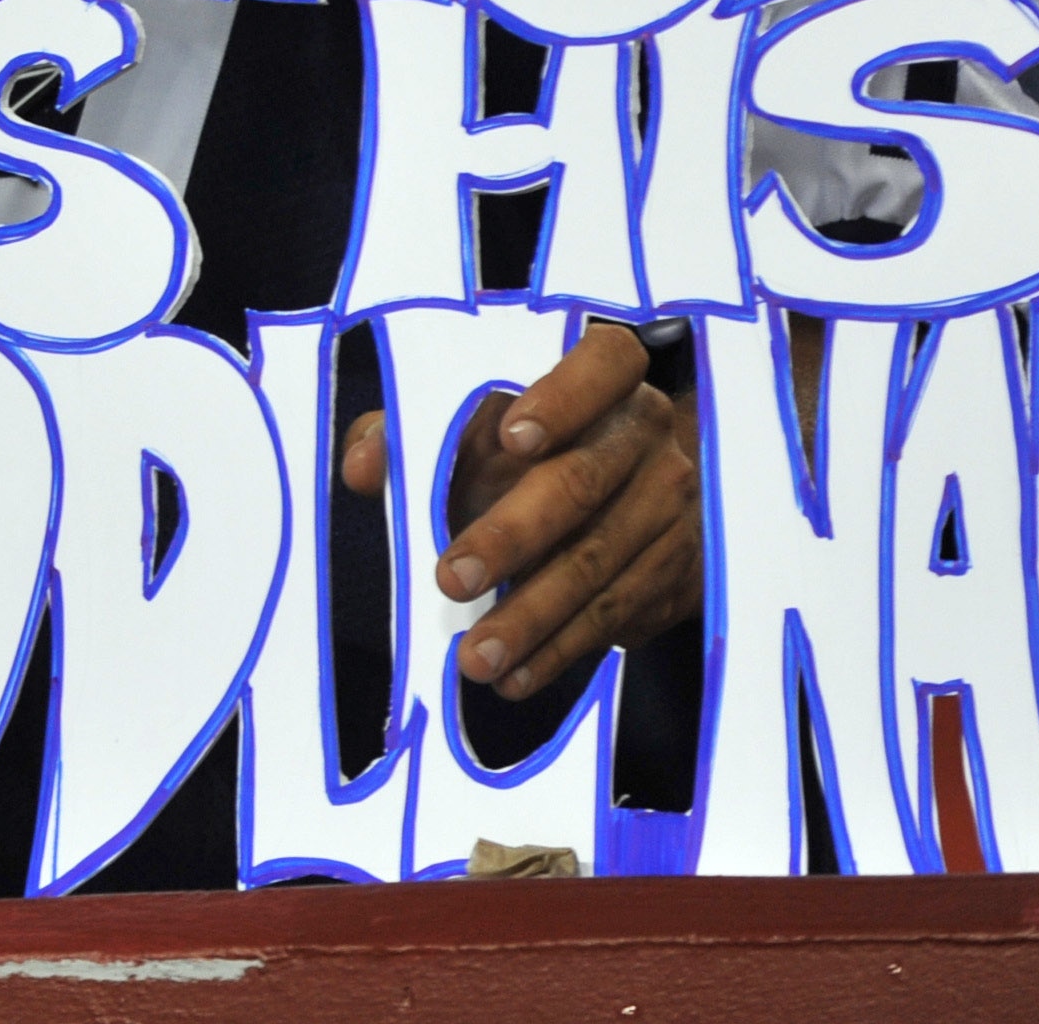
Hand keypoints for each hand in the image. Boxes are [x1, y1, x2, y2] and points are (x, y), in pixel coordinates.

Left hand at [339, 320, 701, 703]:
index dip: (564, 398)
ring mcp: (670, 506)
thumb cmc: (529, 445)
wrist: (636, 491)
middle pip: (584, 482)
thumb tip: (362, 467)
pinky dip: (560, 650)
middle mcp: (648, 436)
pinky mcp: (676, 570)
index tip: (511, 434)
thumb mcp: (473, 422)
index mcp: (606, 378)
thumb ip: (410, 433)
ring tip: (474, 656)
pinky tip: (515, 675)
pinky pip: (616, 614)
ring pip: (599, 564)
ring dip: (531, 617)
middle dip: (513, 536)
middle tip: (451, 579)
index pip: (603, 364)